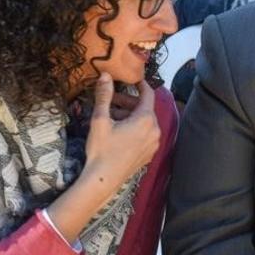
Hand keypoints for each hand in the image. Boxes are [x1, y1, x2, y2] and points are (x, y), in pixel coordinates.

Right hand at [82, 73, 159, 191]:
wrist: (103, 179)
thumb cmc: (102, 149)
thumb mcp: (100, 119)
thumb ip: (104, 96)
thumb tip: (106, 75)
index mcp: (146, 120)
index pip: (148, 94)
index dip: (140, 84)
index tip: (133, 78)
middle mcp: (155, 131)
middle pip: (144, 109)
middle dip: (128, 102)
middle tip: (111, 101)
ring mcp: (154, 144)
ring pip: (144, 122)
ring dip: (130, 116)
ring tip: (111, 117)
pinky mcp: (149, 153)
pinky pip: (145, 134)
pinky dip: (134, 129)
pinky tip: (118, 132)